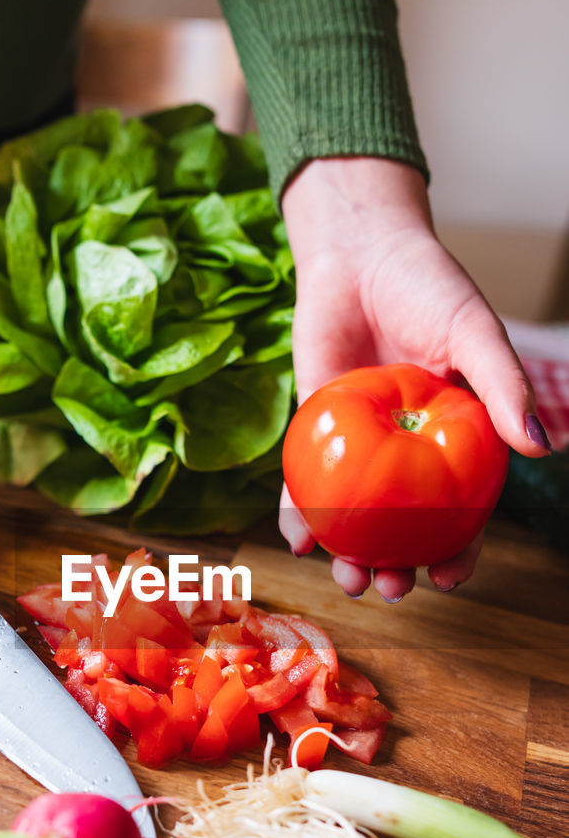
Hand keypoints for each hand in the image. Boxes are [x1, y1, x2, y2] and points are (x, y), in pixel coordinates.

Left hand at [279, 157, 549, 600]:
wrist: (358, 250)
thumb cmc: (428, 285)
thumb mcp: (474, 332)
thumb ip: (503, 385)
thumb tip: (542, 448)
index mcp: (454, 439)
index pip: (461, 509)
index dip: (459, 548)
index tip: (450, 578)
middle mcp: (407, 451)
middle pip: (402, 526)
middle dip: (398, 567)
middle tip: (390, 588)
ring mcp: (359, 445)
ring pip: (352, 515)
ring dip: (348, 553)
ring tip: (346, 578)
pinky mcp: (314, 429)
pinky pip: (304, 479)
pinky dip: (298, 510)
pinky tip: (294, 538)